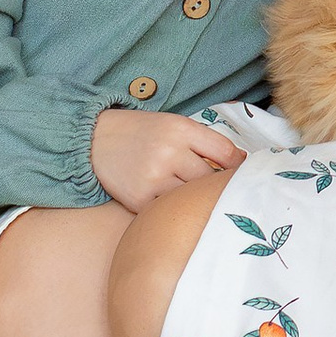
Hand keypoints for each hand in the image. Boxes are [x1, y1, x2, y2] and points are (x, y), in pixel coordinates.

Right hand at [90, 109, 245, 211]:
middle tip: (215, 191)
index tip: (238, 173)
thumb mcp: (174, 124)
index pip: (226, 153)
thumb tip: (241, 162)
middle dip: (215, 186)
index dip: (237, 166)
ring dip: (194, 201)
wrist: (94, 140)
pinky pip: (168, 211)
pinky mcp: (139, 200)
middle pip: (211, 180)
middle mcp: (169, 153)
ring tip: (192, 199)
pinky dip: (172, 211)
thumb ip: (206, 141)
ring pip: (191, 199)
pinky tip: (170, 206)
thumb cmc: (141, 133)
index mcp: (181, 129)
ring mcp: (153, 178)